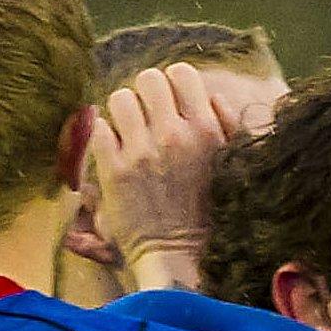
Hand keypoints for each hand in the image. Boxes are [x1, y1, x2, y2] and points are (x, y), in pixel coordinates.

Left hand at [88, 63, 244, 291]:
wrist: (180, 257)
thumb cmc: (209, 211)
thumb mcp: (232, 165)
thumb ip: (226, 124)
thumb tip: (210, 94)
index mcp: (206, 129)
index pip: (181, 73)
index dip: (173, 84)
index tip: (170, 103)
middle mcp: (174, 135)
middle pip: (147, 79)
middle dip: (145, 95)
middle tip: (146, 117)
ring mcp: (141, 153)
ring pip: (118, 99)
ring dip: (122, 114)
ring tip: (129, 134)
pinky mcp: (114, 172)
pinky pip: (98, 129)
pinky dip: (103, 135)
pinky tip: (113, 150)